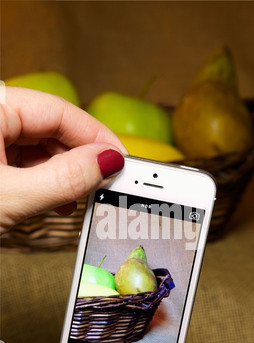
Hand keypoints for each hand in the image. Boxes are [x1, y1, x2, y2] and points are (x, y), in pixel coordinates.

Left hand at [0, 87, 126, 233]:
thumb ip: (61, 179)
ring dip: (63, 175)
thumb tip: (106, 161)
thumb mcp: (9, 196)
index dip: (96, 136)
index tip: (121, 161)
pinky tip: (53, 198)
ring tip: (77, 197)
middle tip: (103, 183)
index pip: (59, 110)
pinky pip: (24, 161)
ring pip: (40, 147)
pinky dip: (43, 180)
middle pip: (52, 129)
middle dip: (80, 160)